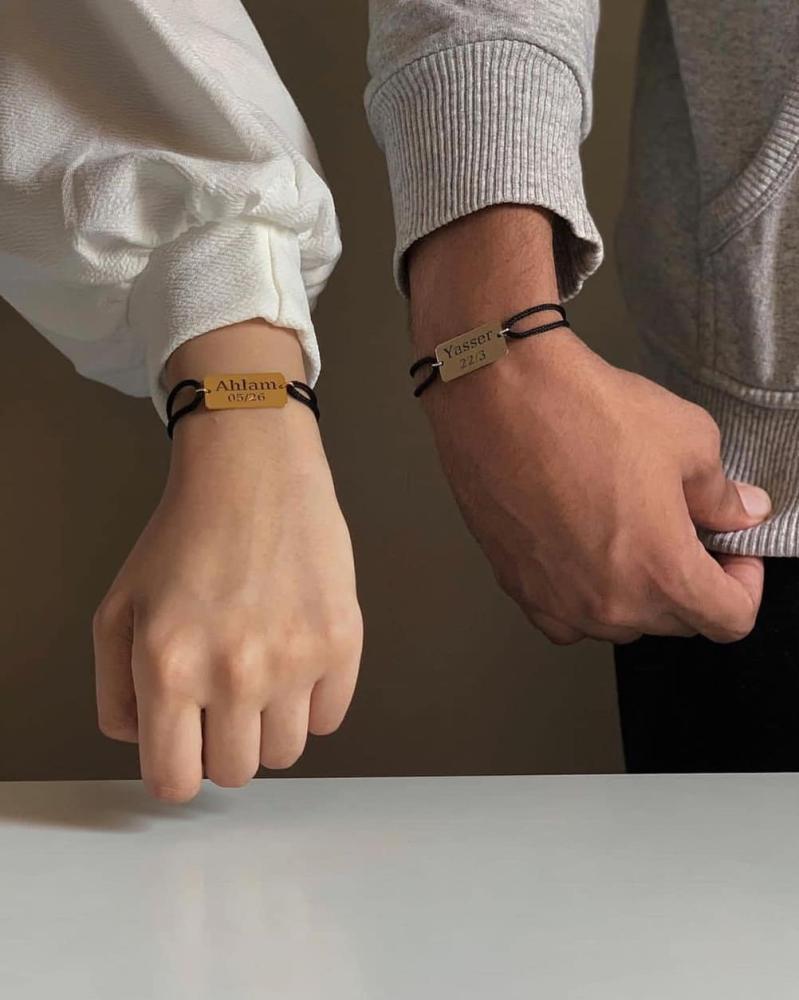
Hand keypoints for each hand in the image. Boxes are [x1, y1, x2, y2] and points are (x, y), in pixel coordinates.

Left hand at [92, 320, 361, 801]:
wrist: (254, 472)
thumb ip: (115, 691)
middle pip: (237, 772)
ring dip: (269, 723)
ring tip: (261, 669)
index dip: (178, 771)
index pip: (175, 780)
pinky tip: (294, 653)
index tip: (187, 750)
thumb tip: (142, 739)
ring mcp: (294, 660)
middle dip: (225, 743)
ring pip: (285, 752)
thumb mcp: (117, 608)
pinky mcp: (342, 642)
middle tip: (224, 696)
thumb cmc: (185, 535)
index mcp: (169, 667)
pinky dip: (311, 700)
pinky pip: (329, 718)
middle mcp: (234, 672)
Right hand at [409, 206, 770, 644]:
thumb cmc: (586, 413)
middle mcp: (609, 604)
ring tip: (626, 535)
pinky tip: (582, 552)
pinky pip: (564, 616)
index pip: (730, 619)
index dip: (744, 582)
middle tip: (682, 530)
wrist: (499, 396)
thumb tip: (738, 511)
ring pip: (618, 621)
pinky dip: (582, 596)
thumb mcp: (688, 439)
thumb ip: (721, 493)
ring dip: (634, 590)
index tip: (733, 550)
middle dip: (690, 580)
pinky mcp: (516, 585)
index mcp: (663, 574)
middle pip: (675, 622)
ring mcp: (557, 600)